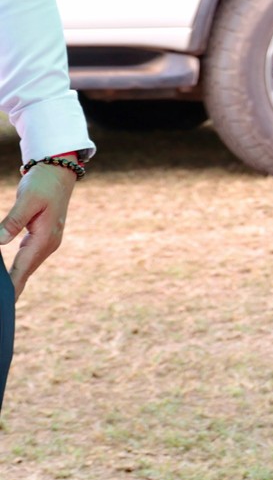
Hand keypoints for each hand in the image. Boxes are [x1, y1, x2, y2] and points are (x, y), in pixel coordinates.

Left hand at [4, 161, 77, 293]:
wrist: (59, 172)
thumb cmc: (43, 184)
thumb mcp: (26, 200)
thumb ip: (12, 222)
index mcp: (45, 238)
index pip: (23, 269)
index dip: (12, 288)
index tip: (6, 305)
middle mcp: (49, 244)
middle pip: (25, 273)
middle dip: (12, 290)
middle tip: (2, 307)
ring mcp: (47, 242)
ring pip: (27, 267)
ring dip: (14, 281)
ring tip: (4, 297)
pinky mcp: (43, 238)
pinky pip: (28, 259)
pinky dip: (17, 270)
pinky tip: (10, 278)